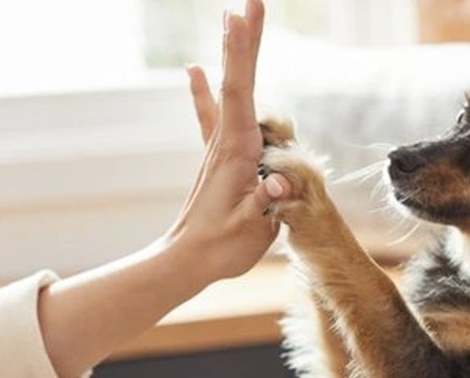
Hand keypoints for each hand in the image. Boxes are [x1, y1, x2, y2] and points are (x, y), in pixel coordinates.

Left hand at [165, 0, 289, 281]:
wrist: (189, 260)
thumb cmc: (223, 247)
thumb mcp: (253, 230)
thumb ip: (268, 204)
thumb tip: (280, 183)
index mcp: (235, 152)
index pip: (240, 93)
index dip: (243, 53)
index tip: (245, 14)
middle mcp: (226, 142)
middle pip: (236, 82)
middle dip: (243, 41)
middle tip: (248, 1)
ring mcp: (220, 149)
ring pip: (229, 93)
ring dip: (234, 55)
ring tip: (233, 17)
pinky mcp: (218, 160)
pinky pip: (214, 116)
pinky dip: (206, 91)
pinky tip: (194, 70)